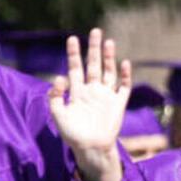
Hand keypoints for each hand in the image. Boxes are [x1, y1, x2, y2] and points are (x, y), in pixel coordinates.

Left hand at [50, 28, 134, 180]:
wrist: (91, 149)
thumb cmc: (73, 135)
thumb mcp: (58, 116)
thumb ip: (55, 97)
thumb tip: (59, 77)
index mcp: (77, 92)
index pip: (76, 68)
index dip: (74, 54)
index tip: (72, 38)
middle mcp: (92, 90)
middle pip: (94, 65)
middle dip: (94, 49)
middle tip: (95, 31)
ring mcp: (106, 96)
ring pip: (109, 72)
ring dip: (109, 58)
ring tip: (109, 42)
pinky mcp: (118, 104)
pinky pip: (124, 87)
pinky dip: (125, 75)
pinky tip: (124, 63)